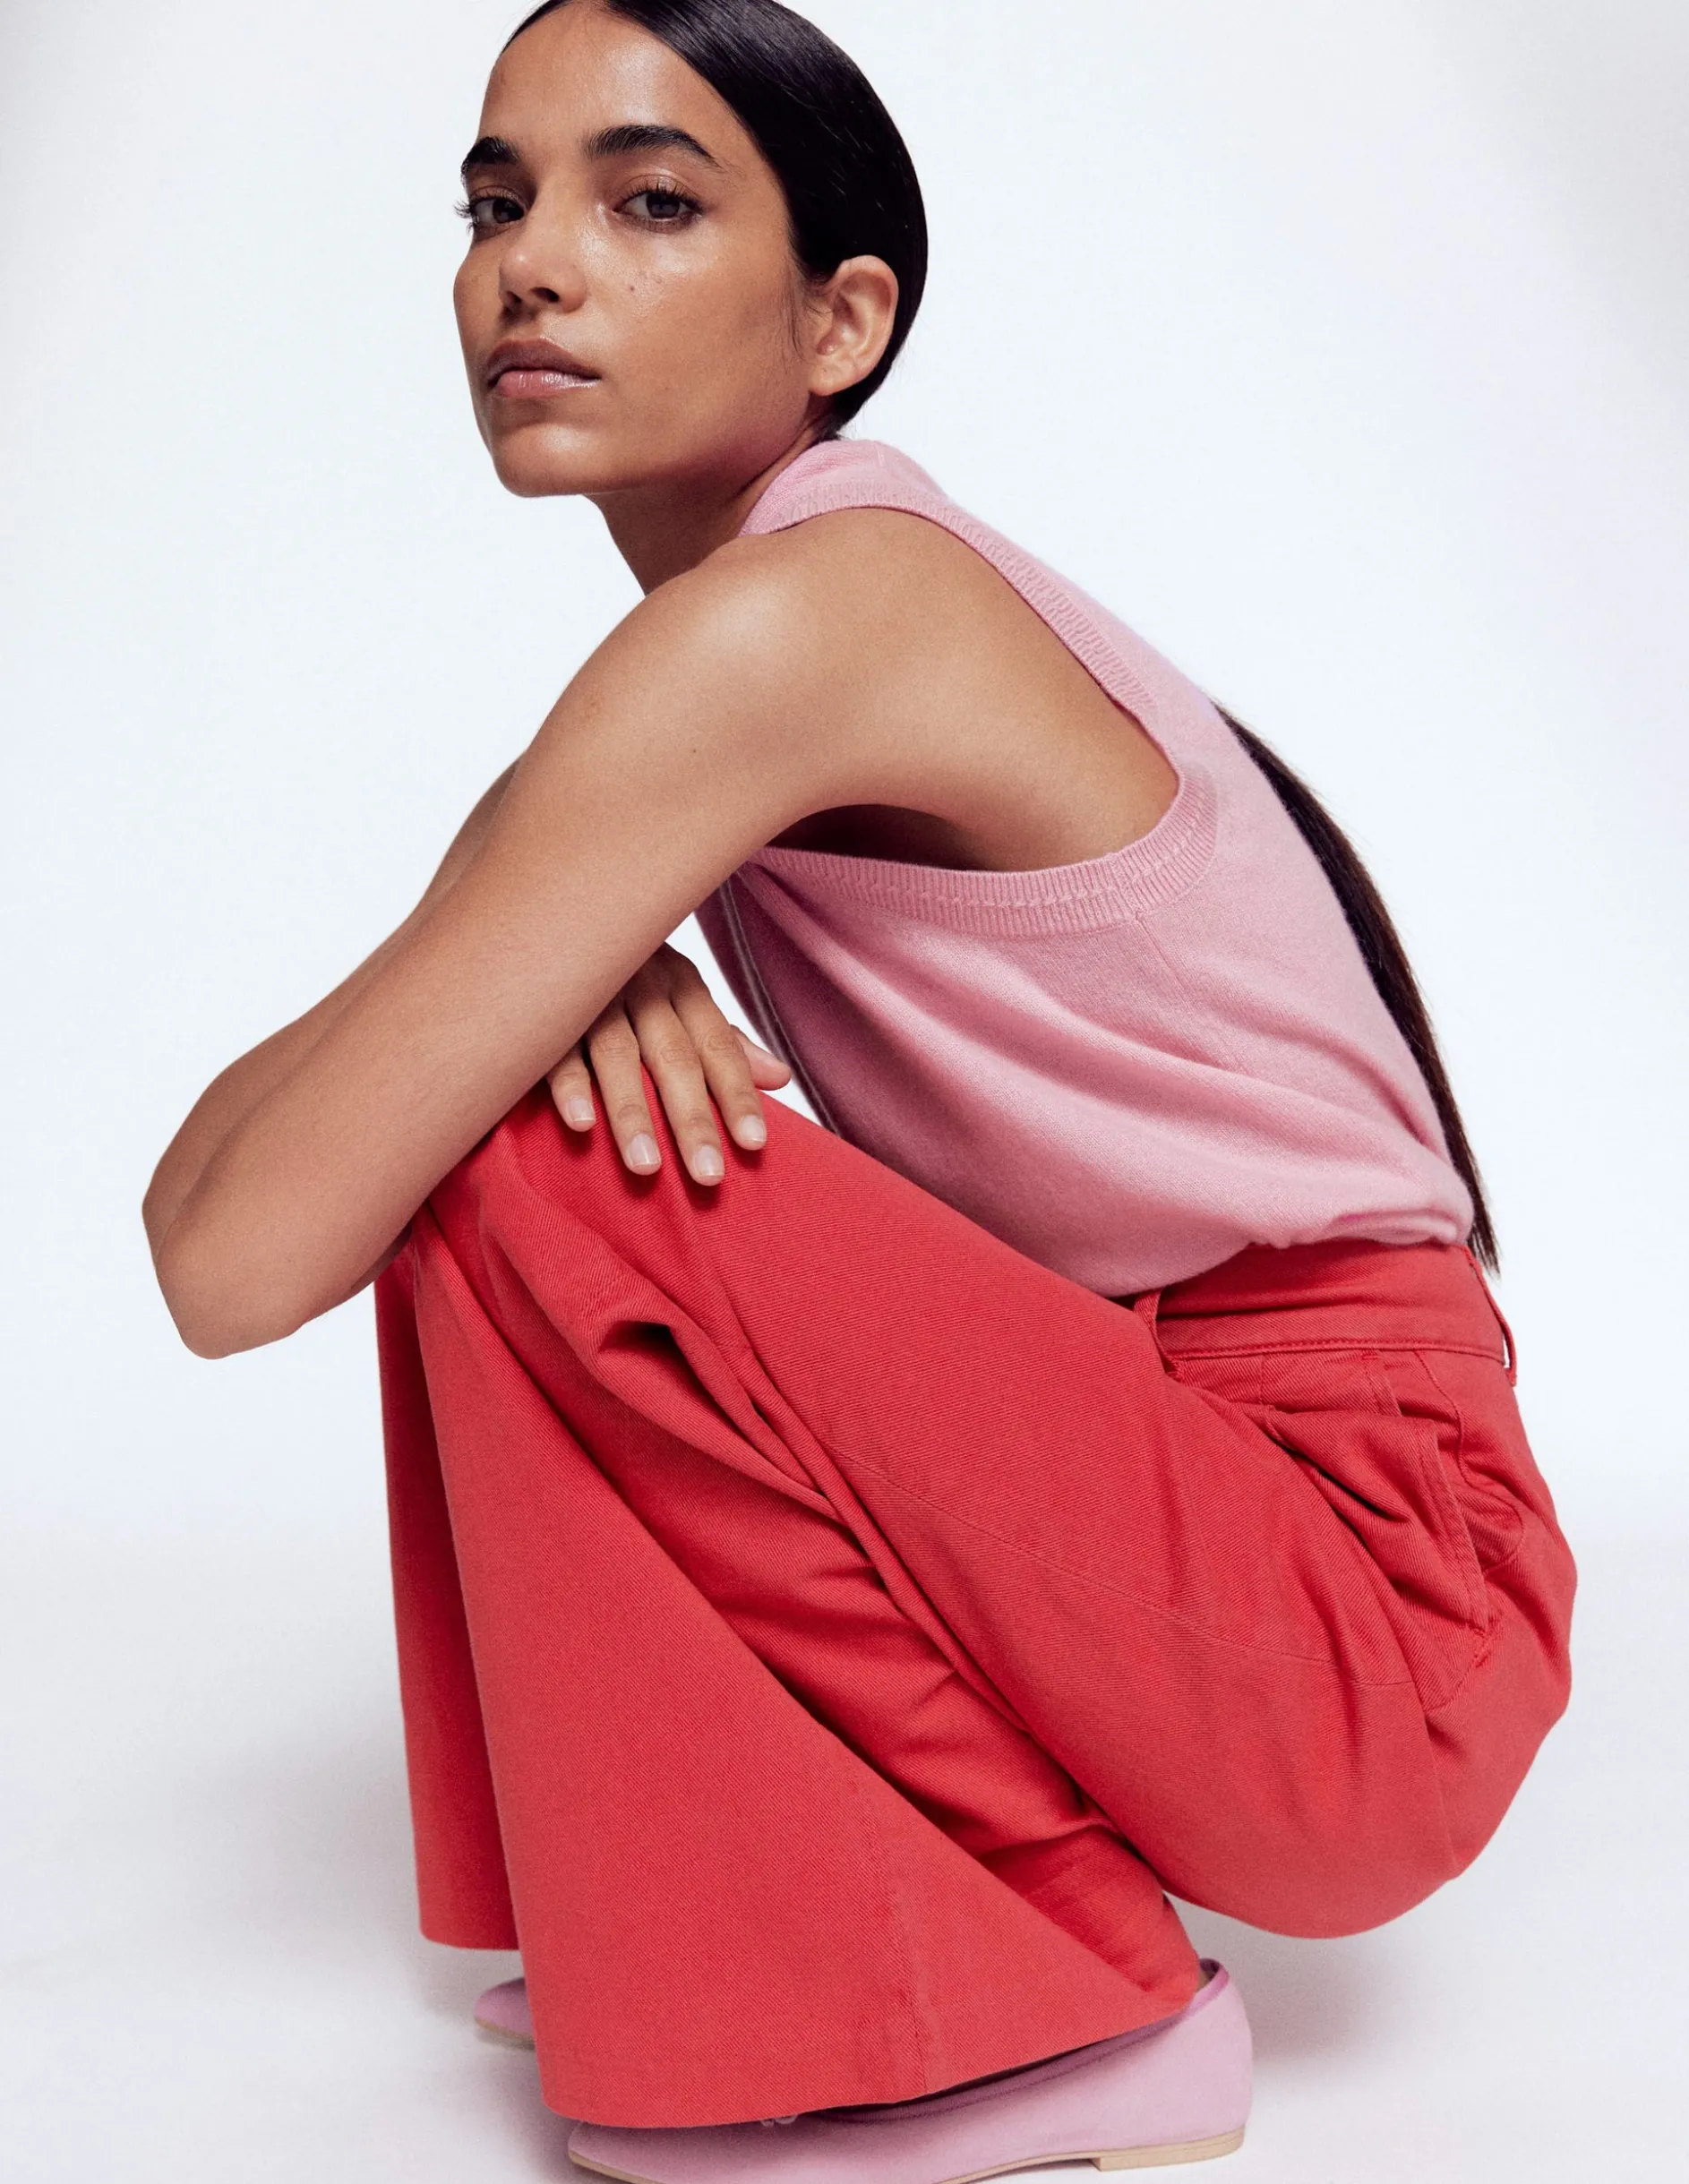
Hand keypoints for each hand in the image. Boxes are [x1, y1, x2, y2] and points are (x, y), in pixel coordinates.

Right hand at [547, 943, 791, 1184]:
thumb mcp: (678, 994)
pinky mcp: (542, 1005)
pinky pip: (557, 1048)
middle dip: (693, 1118)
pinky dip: (570, 1085)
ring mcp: (592, 994)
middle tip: (708, 1175)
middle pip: (674, 1058)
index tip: (754, 1144)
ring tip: (647, 1168)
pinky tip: (582, 1125)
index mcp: (681, 985)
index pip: (719, 1047)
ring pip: (618, 1056)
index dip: (738, 1095)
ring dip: (633, 1113)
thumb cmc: (626, 968)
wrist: (549, 919)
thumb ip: (724, 1040)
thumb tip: (779, 1077)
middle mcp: (643, 985)